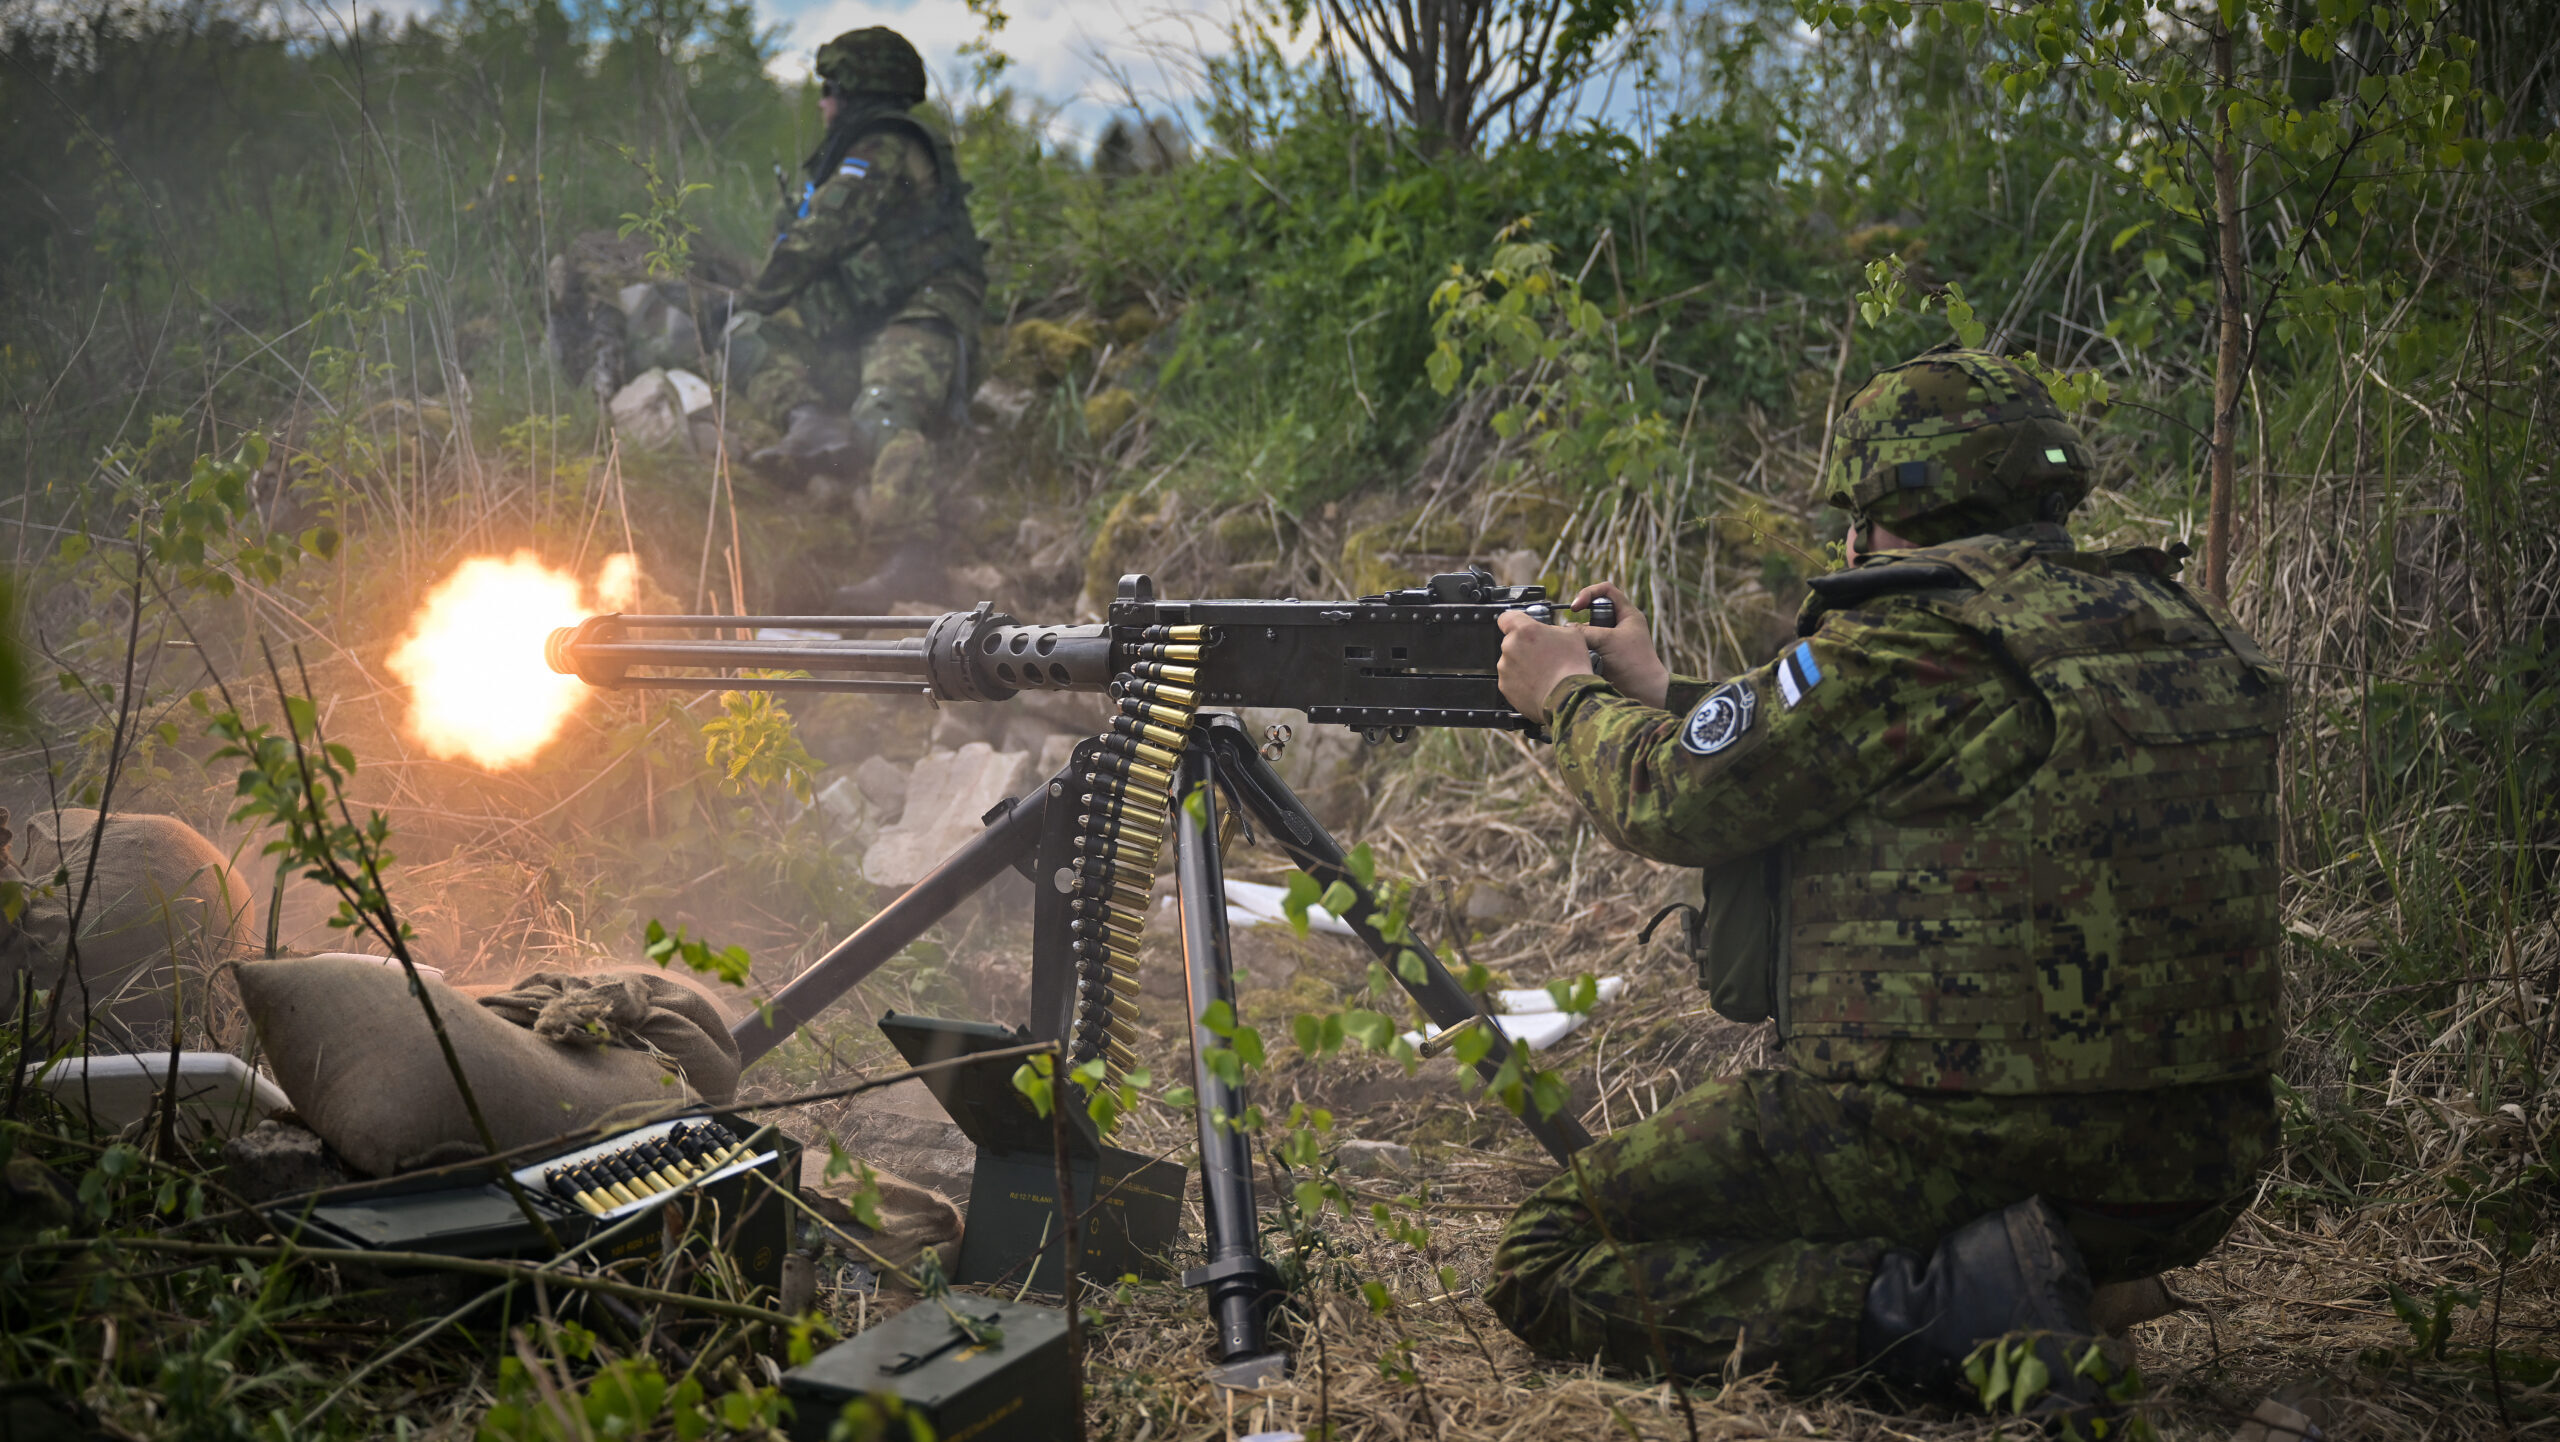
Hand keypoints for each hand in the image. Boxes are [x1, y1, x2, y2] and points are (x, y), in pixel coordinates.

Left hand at [1497, 610, 1595, 723]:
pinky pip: (1511, 680)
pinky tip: (1537, 684)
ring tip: (1542, 673)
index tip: (1518, 626)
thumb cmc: (1571, 667)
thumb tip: (1550, 632)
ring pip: (1511, 662)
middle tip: (1542, 656)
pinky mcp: (1505, 686)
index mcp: (1524, 630)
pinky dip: (1520, 682)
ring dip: (1522, 665)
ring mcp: (1505, 668)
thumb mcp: (1572, 635)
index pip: (1506, 618)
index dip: (1513, 622)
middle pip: (1512, 642)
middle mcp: (1510, 647)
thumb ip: (1554, 629)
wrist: (1568, 698)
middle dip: (1524, 647)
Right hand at [1569, 583, 1670, 708]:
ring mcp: (1614, 641)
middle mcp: (1622, 625)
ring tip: (1584, 650)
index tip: (1576, 607)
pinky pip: (1590, 647)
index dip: (1588, 594)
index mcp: (1628, 614)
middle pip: (1595, 612)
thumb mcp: (1607, 640)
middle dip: (1584, 621)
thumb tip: (1567, 630)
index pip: (1606, 590)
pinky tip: (1585, 659)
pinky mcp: (1608, 656)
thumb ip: (1584, 631)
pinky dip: (1585, 651)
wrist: (1645, 693)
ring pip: (1591, 632)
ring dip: (1583, 639)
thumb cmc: (1634, 664)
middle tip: (1578, 632)